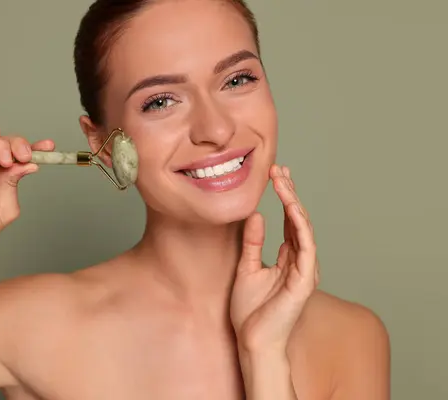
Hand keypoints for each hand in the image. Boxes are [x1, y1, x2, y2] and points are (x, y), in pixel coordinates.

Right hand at [0, 124, 53, 253]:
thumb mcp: (5, 207)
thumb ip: (13, 184)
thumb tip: (30, 164)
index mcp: (2, 178)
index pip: (20, 159)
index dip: (35, 150)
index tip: (49, 146)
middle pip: (6, 146)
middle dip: (19, 147)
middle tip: (24, 156)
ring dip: (1, 143)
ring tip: (7, 157)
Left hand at [230, 164, 319, 354]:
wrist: (252, 341)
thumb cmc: (250, 312)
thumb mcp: (246, 268)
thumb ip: (252, 243)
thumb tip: (255, 215)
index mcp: (286, 258)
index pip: (288, 221)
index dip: (283, 197)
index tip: (274, 174)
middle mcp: (299, 261)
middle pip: (297, 219)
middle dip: (289, 192)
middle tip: (278, 169)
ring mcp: (304, 270)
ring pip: (303, 228)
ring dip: (294, 202)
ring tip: (282, 180)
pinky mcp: (304, 280)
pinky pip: (306, 246)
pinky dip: (300, 225)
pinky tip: (292, 206)